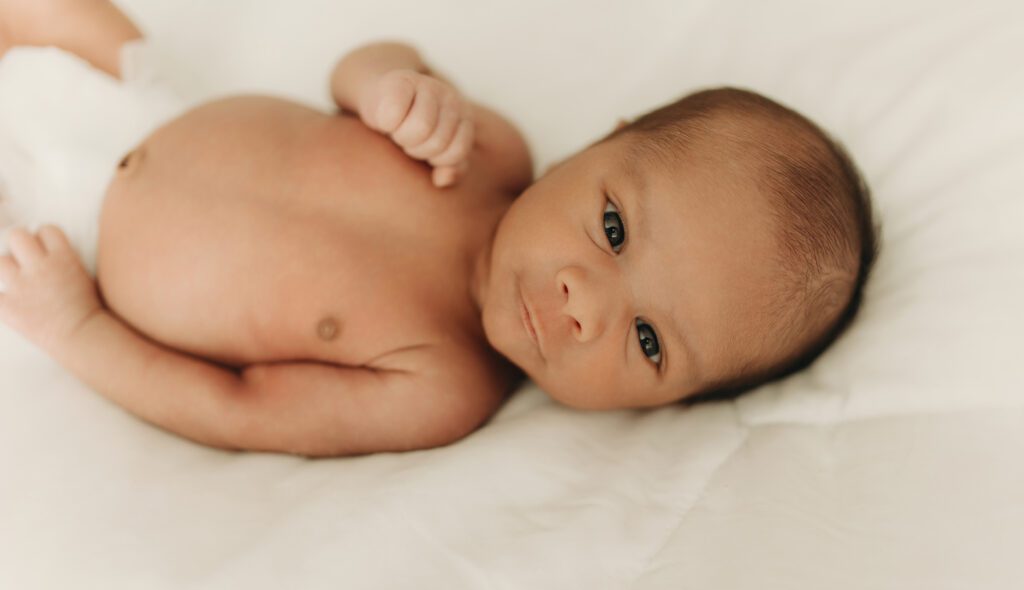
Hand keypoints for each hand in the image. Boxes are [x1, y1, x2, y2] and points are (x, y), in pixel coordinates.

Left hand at [0, 225, 101, 351]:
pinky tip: (9, 300)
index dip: (45, 238)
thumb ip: (66, 259)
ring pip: (0, 261)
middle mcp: (40, 267)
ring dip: (7, 268)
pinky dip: (1, 297)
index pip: (47, 230)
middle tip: (25, 259)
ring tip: (16, 279)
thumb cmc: (89, 308)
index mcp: (64, 258)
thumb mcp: (86, 275)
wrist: (81, 336)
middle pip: (17, 236)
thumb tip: (50, 249)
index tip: (46, 249)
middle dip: (20, 245)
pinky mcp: (7, 306)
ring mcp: (21, 286)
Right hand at [359, 69, 474, 187]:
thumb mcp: (435, 151)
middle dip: (416, 148)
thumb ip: (451, 167)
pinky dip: (385, 123)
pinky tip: (385, 118)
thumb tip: (443, 179)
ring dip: (402, 137)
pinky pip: (394, 115)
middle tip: (408, 137)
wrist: (380, 96)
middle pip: (437, 142)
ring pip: (420, 128)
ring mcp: (428, 85)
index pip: (456, 152)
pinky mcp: (401, 81)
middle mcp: (450, 98)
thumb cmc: (409, 129)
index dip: (436, 159)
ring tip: (398, 129)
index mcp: (464, 116)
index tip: (425, 148)